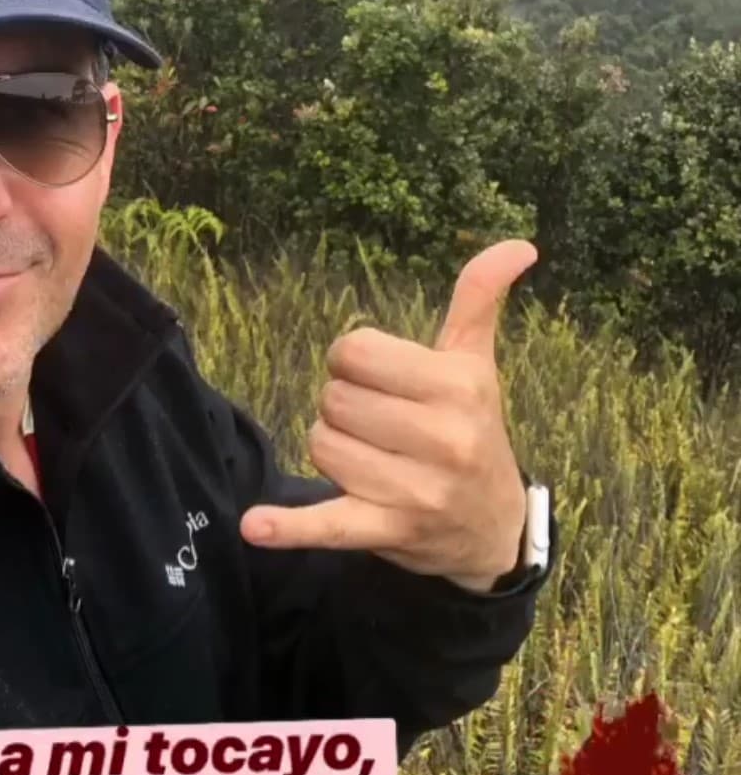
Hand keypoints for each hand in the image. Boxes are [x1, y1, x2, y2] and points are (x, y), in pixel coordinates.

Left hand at [239, 239, 535, 593]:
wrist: (493, 529)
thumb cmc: (473, 430)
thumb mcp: (476, 364)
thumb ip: (480, 298)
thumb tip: (520, 244)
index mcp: (459, 385)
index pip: (355, 351)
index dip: (353, 362)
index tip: (379, 381)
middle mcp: (444, 437)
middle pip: (334, 399)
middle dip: (344, 409)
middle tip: (379, 426)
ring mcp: (417, 489)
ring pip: (323, 446)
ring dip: (334, 451)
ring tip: (373, 460)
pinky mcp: (389, 530)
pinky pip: (330, 525)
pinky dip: (289, 528)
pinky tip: (255, 526)